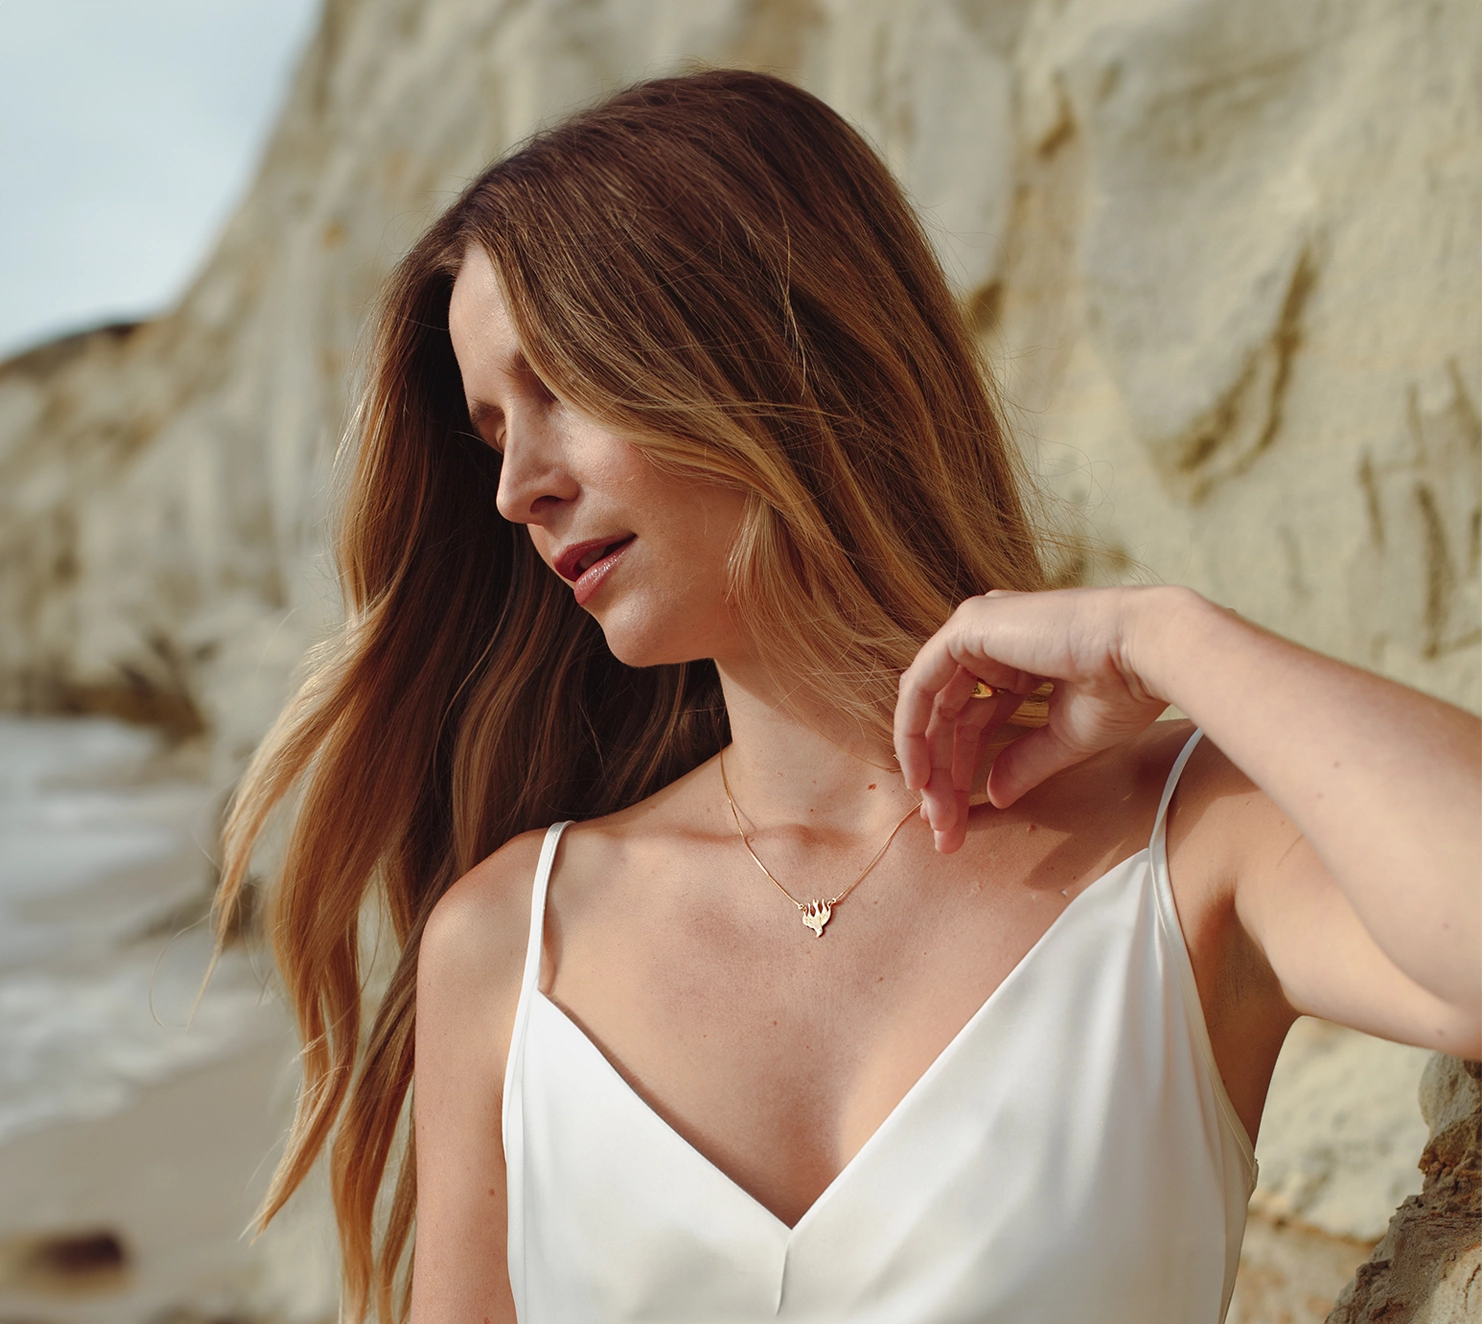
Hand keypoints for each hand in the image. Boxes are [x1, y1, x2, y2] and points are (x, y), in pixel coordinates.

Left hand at [894, 587, 1173, 852]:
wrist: (1149, 653)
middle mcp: (991, 638)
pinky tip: (921, 776)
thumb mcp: (1065, 737)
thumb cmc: (1125, 686)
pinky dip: (914, 730)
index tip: (958, 823)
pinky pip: (921, 685)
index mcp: (1015, 657)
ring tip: (938, 817)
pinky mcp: (969, 627)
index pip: (973, 719)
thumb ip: (1024, 761)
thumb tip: (994, 795)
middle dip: (942, 776)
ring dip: (929, 764)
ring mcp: (978, 627)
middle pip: (948, 716)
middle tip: (944, 830)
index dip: (962, 771)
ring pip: (931, 705)